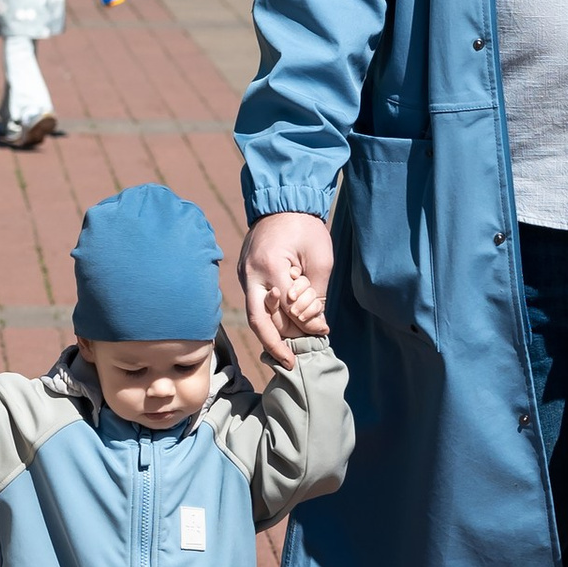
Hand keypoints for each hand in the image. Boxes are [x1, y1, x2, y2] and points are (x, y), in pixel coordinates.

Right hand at [237, 212, 333, 369]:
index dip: (307, 323)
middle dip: (276, 344)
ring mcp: (243, 275)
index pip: (288, 308)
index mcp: (270, 266)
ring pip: (255, 315)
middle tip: (291, 363)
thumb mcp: (320, 259)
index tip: (324, 331)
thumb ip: (316, 293)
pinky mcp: (244, 275)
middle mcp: (250, 274)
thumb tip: (317, 324)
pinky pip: (255, 303)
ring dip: (272, 333)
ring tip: (288, 350)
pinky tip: (282, 329)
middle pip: (260, 321)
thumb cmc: (306, 228)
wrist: (281, 203)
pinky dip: (268, 318)